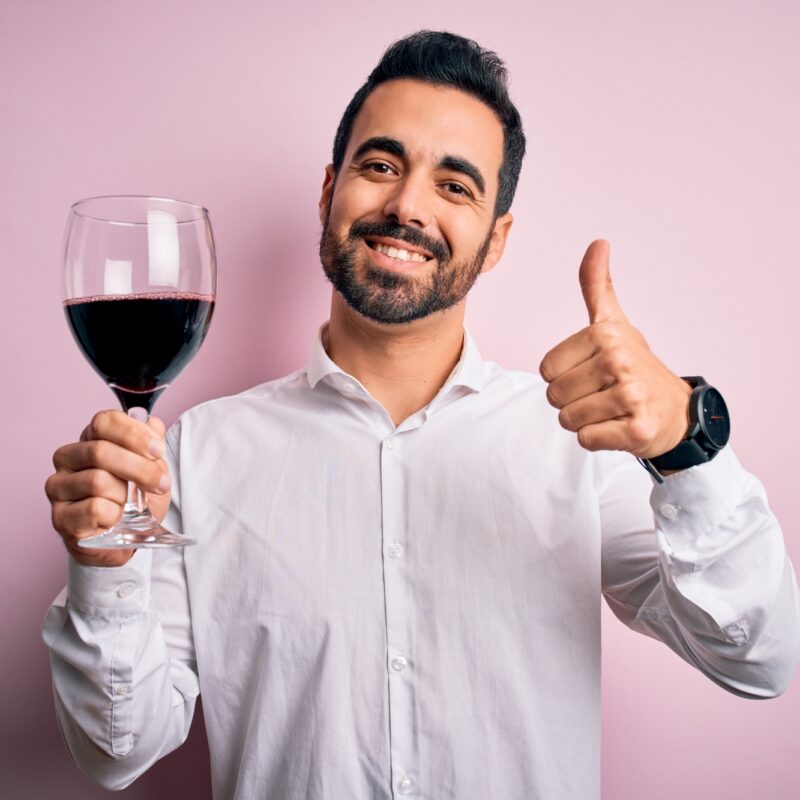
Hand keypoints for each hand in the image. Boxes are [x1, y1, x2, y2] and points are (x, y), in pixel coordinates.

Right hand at [45, 410, 171, 566]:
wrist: (129, 537)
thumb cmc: (137, 498)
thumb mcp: (153, 468)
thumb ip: (152, 445)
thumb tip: (153, 424)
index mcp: (90, 439)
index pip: (104, 422)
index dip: (134, 434)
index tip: (158, 451)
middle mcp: (67, 458)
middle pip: (101, 451)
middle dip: (140, 468)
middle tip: (161, 483)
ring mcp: (58, 487)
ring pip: (98, 481)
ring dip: (126, 496)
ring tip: (130, 506)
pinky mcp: (60, 517)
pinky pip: (94, 509)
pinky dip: (115, 515)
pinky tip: (115, 520)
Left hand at [538, 240, 690, 456]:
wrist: (678, 411)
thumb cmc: (635, 365)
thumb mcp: (614, 323)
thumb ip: (597, 286)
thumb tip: (598, 243)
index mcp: (605, 334)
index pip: (546, 369)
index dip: (563, 376)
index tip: (591, 372)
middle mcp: (619, 361)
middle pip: (554, 396)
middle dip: (571, 401)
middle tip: (601, 394)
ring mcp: (630, 396)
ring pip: (568, 419)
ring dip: (584, 420)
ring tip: (609, 409)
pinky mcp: (636, 430)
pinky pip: (586, 439)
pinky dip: (597, 439)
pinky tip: (618, 426)